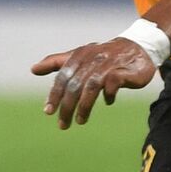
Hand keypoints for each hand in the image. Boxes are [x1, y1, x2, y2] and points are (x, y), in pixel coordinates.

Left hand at [30, 38, 157, 128]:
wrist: (138, 47)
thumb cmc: (105, 55)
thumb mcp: (79, 56)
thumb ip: (57, 62)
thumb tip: (33, 69)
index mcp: (79, 55)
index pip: (62, 77)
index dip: (54, 95)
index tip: (48, 112)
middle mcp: (92, 59)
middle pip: (75, 85)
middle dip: (67, 106)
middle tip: (63, 124)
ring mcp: (108, 65)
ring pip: (91, 87)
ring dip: (84, 106)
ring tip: (80, 121)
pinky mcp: (124, 71)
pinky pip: (112, 84)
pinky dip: (107, 95)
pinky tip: (108, 102)